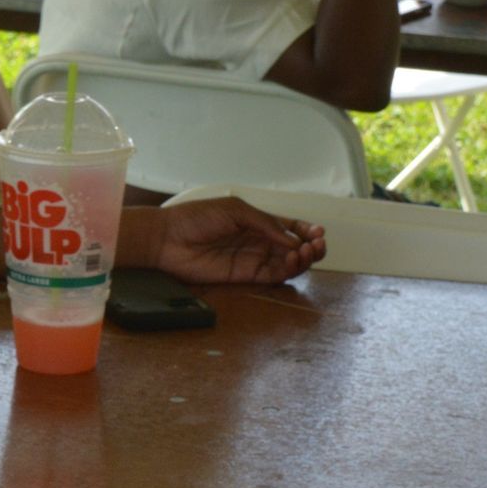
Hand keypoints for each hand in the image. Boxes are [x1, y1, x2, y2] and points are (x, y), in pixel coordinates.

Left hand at [143, 197, 325, 284]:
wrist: (168, 238)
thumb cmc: (197, 218)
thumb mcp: (236, 211)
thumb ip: (265, 223)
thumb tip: (292, 237)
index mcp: (258, 222)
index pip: (291, 227)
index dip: (307, 230)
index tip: (318, 231)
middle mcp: (259, 242)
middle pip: (295, 248)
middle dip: (312, 246)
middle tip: (317, 244)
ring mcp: (253, 259)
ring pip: (288, 264)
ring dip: (304, 259)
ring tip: (305, 252)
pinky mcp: (245, 276)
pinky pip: (273, 276)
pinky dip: (288, 270)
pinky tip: (291, 260)